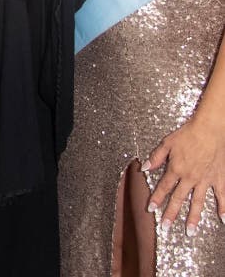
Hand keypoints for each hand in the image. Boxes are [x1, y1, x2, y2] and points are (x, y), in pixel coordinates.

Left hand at [144, 111, 224, 234]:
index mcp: (176, 169)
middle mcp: (190, 178)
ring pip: (198, 202)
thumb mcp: (167, 143)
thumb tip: (145, 167)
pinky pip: (221, 196)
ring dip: (193, 218)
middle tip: (165, 228)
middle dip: (171, 214)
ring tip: (190, 232)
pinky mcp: (219, 179)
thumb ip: (156, 157)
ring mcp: (205, 180)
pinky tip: (223, 219)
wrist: (210, 129)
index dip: (156, 199)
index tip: (150, 209)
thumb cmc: (188, 134)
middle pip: (178, 199)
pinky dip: (224, 208)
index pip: (163, 188)